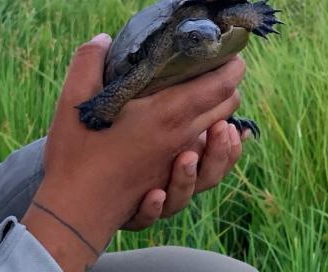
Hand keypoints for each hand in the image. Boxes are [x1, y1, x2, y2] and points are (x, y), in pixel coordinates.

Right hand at [22, 35, 244, 267]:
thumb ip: (88, 62)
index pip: (220, 85)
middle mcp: (182, 139)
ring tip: (215, 104)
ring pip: (223, 140)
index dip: (231, 64)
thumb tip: (104, 38)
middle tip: (215, 65)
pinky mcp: (172, 182)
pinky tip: (209, 142)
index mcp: (167, 114)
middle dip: (228, 83)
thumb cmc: (76, 155)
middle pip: (225, 106)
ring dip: (225, 118)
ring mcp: (180, 164)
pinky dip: (218, 154)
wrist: (73, 213)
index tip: (228, 48)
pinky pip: (210, 169)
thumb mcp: (74, 101)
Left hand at [120, 118, 248, 229]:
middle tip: (219, 128)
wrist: (96, 175)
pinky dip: (152, 208)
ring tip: (185, 157)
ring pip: (180, 199)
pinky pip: (146, 217)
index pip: (221, 160)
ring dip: (186, 179)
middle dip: (216, 155)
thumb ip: (192, 117)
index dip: (230, 147)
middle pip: (208, 178)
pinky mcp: (132, 214)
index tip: (230, 126)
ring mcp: (158, 202)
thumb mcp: (165, 125)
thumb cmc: (134, 142)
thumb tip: (228, 110)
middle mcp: (179, 185)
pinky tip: (154, 194)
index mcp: (192, 163)